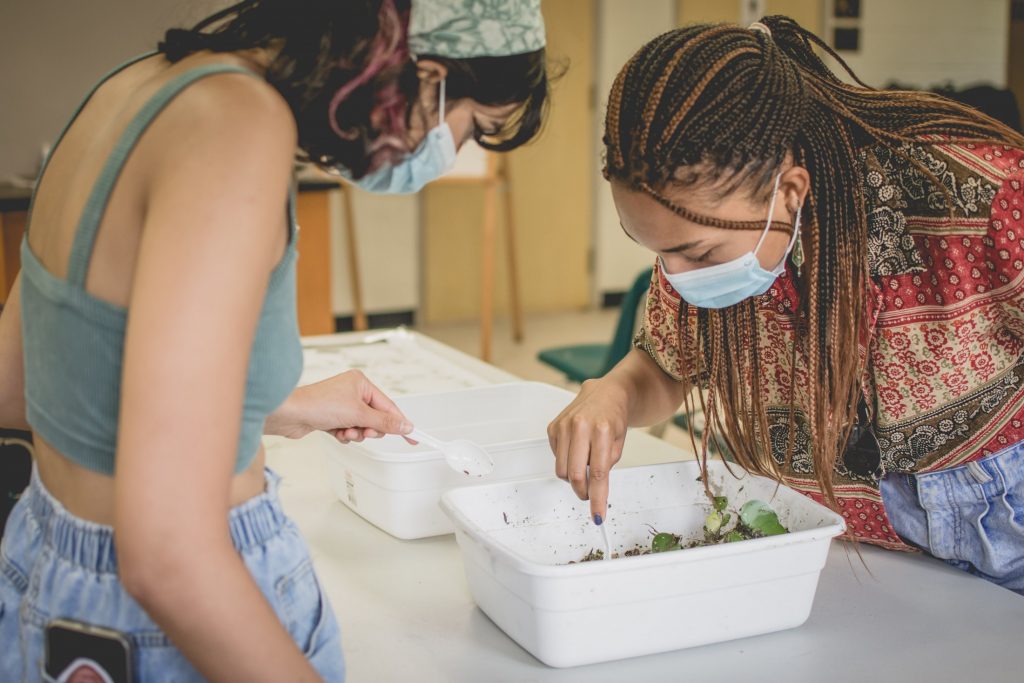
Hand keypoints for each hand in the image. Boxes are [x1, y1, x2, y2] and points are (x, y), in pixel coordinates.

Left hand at [267, 370, 412, 443]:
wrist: (290, 414)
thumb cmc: (318, 404)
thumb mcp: (358, 414)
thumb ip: (384, 422)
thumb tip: (405, 425)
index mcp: (361, 383)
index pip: (388, 405)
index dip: (400, 422)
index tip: (412, 435)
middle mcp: (352, 392)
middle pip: (375, 418)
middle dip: (369, 428)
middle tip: (363, 430)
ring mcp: (341, 405)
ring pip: (362, 427)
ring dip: (356, 433)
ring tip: (345, 431)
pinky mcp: (332, 417)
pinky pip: (349, 430)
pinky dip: (345, 435)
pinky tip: (336, 432)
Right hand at [546, 377, 629, 526]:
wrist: (607, 393)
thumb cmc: (615, 417)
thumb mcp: (619, 443)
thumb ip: (606, 465)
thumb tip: (594, 489)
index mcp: (602, 430)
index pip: (598, 473)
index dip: (597, 499)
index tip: (597, 514)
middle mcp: (580, 426)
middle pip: (576, 474)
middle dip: (583, 491)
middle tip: (589, 495)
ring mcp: (564, 425)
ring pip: (562, 469)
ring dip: (573, 477)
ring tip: (585, 466)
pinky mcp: (553, 427)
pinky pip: (556, 457)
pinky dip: (566, 460)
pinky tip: (577, 450)